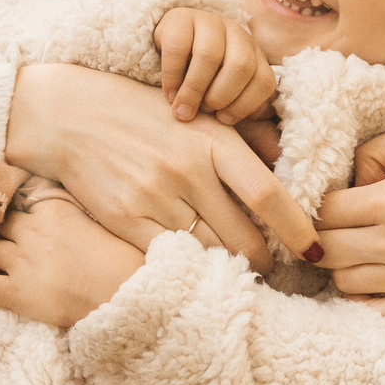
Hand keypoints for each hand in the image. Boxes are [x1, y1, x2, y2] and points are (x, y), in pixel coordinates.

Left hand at [0, 196, 147, 328]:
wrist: (123, 296)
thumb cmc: (122, 260)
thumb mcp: (98, 221)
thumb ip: (70, 213)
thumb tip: (58, 216)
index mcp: (52, 208)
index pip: (19, 200)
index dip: (24, 214)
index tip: (31, 224)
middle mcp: (31, 229)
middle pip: (3, 224)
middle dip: (12, 235)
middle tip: (27, 250)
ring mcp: (21, 260)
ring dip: (4, 260)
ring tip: (22, 271)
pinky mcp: (15, 291)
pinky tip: (10, 292)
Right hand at [5, 63, 315, 263]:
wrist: (70, 114)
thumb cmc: (142, 114)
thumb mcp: (197, 115)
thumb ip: (242, 141)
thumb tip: (286, 167)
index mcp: (213, 140)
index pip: (269, 195)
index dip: (298, 229)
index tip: (314, 249)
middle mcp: (187, 170)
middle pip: (244, 239)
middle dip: (264, 261)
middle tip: (269, 267)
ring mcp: (154, 197)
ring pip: (209, 254)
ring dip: (227, 269)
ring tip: (234, 271)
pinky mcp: (124, 219)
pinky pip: (169, 259)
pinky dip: (187, 269)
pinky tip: (194, 269)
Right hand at [156, 7, 276, 125]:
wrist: (171, 44)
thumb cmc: (203, 76)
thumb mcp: (227, 86)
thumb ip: (242, 103)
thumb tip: (258, 117)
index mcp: (253, 52)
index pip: (264, 80)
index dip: (246, 105)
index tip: (223, 120)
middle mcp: (236, 33)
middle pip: (241, 66)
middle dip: (221, 96)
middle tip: (204, 112)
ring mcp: (209, 22)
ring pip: (209, 55)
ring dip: (195, 90)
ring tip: (182, 110)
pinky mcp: (179, 19)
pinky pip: (177, 49)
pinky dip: (172, 78)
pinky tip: (170, 95)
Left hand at [312, 116, 384, 327]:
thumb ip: (379, 147)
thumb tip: (352, 176)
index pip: (322, 212)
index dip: (317, 205)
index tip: (329, 202)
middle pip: (325, 251)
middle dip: (322, 237)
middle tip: (335, 229)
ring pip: (345, 284)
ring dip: (344, 266)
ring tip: (361, 250)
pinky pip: (376, 314)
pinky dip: (367, 298)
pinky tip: (378, 279)